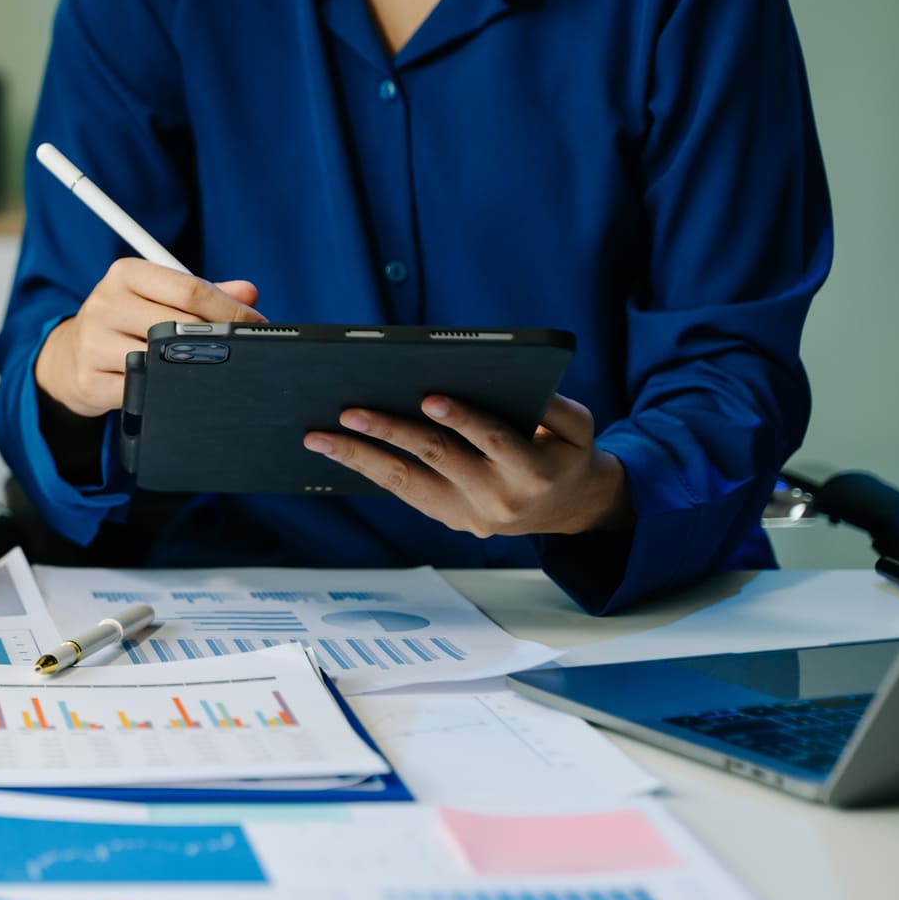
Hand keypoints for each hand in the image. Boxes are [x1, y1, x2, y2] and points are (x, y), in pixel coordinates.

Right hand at [34, 259, 265, 417]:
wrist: (68, 359)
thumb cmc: (124, 322)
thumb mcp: (156, 297)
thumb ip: (202, 292)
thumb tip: (248, 293)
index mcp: (125, 273)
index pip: (189, 289)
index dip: (229, 309)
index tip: (253, 323)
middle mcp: (105, 303)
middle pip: (179, 325)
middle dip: (218, 340)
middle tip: (242, 352)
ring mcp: (94, 343)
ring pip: (161, 359)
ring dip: (190, 369)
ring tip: (203, 370)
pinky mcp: (90, 380)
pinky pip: (141, 390)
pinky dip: (163, 392)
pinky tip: (169, 389)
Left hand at [302, 394, 632, 537]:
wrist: (568, 508)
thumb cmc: (566, 453)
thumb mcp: (577, 427)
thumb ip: (552, 405)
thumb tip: (506, 379)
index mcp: (532, 471)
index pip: (494, 440)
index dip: (463, 419)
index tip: (430, 397)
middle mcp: (497, 498)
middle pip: (437, 460)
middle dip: (390, 432)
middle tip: (350, 412)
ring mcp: (468, 515)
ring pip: (407, 483)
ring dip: (360, 458)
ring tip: (320, 438)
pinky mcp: (449, 520)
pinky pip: (404, 493)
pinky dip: (369, 471)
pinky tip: (339, 452)